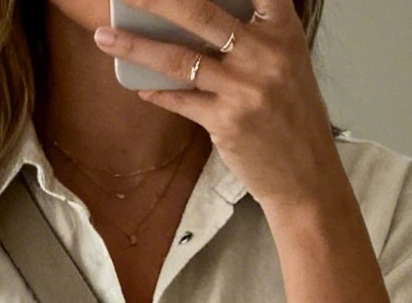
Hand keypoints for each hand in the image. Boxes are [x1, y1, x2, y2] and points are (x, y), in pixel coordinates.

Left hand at [92, 0, 342, 224]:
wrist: (306, 177)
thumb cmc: (293, 118)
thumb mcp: (288, 63)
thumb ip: (256, 35)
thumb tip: (201, 18)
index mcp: (282, 30)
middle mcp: (264, 53)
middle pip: (199, 11)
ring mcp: (243, 88)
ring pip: (178, 58)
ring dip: (135, 46)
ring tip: (105, 36)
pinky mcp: (226, 122)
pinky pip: (180, 100)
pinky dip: (157, 92)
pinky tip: (139, 85)